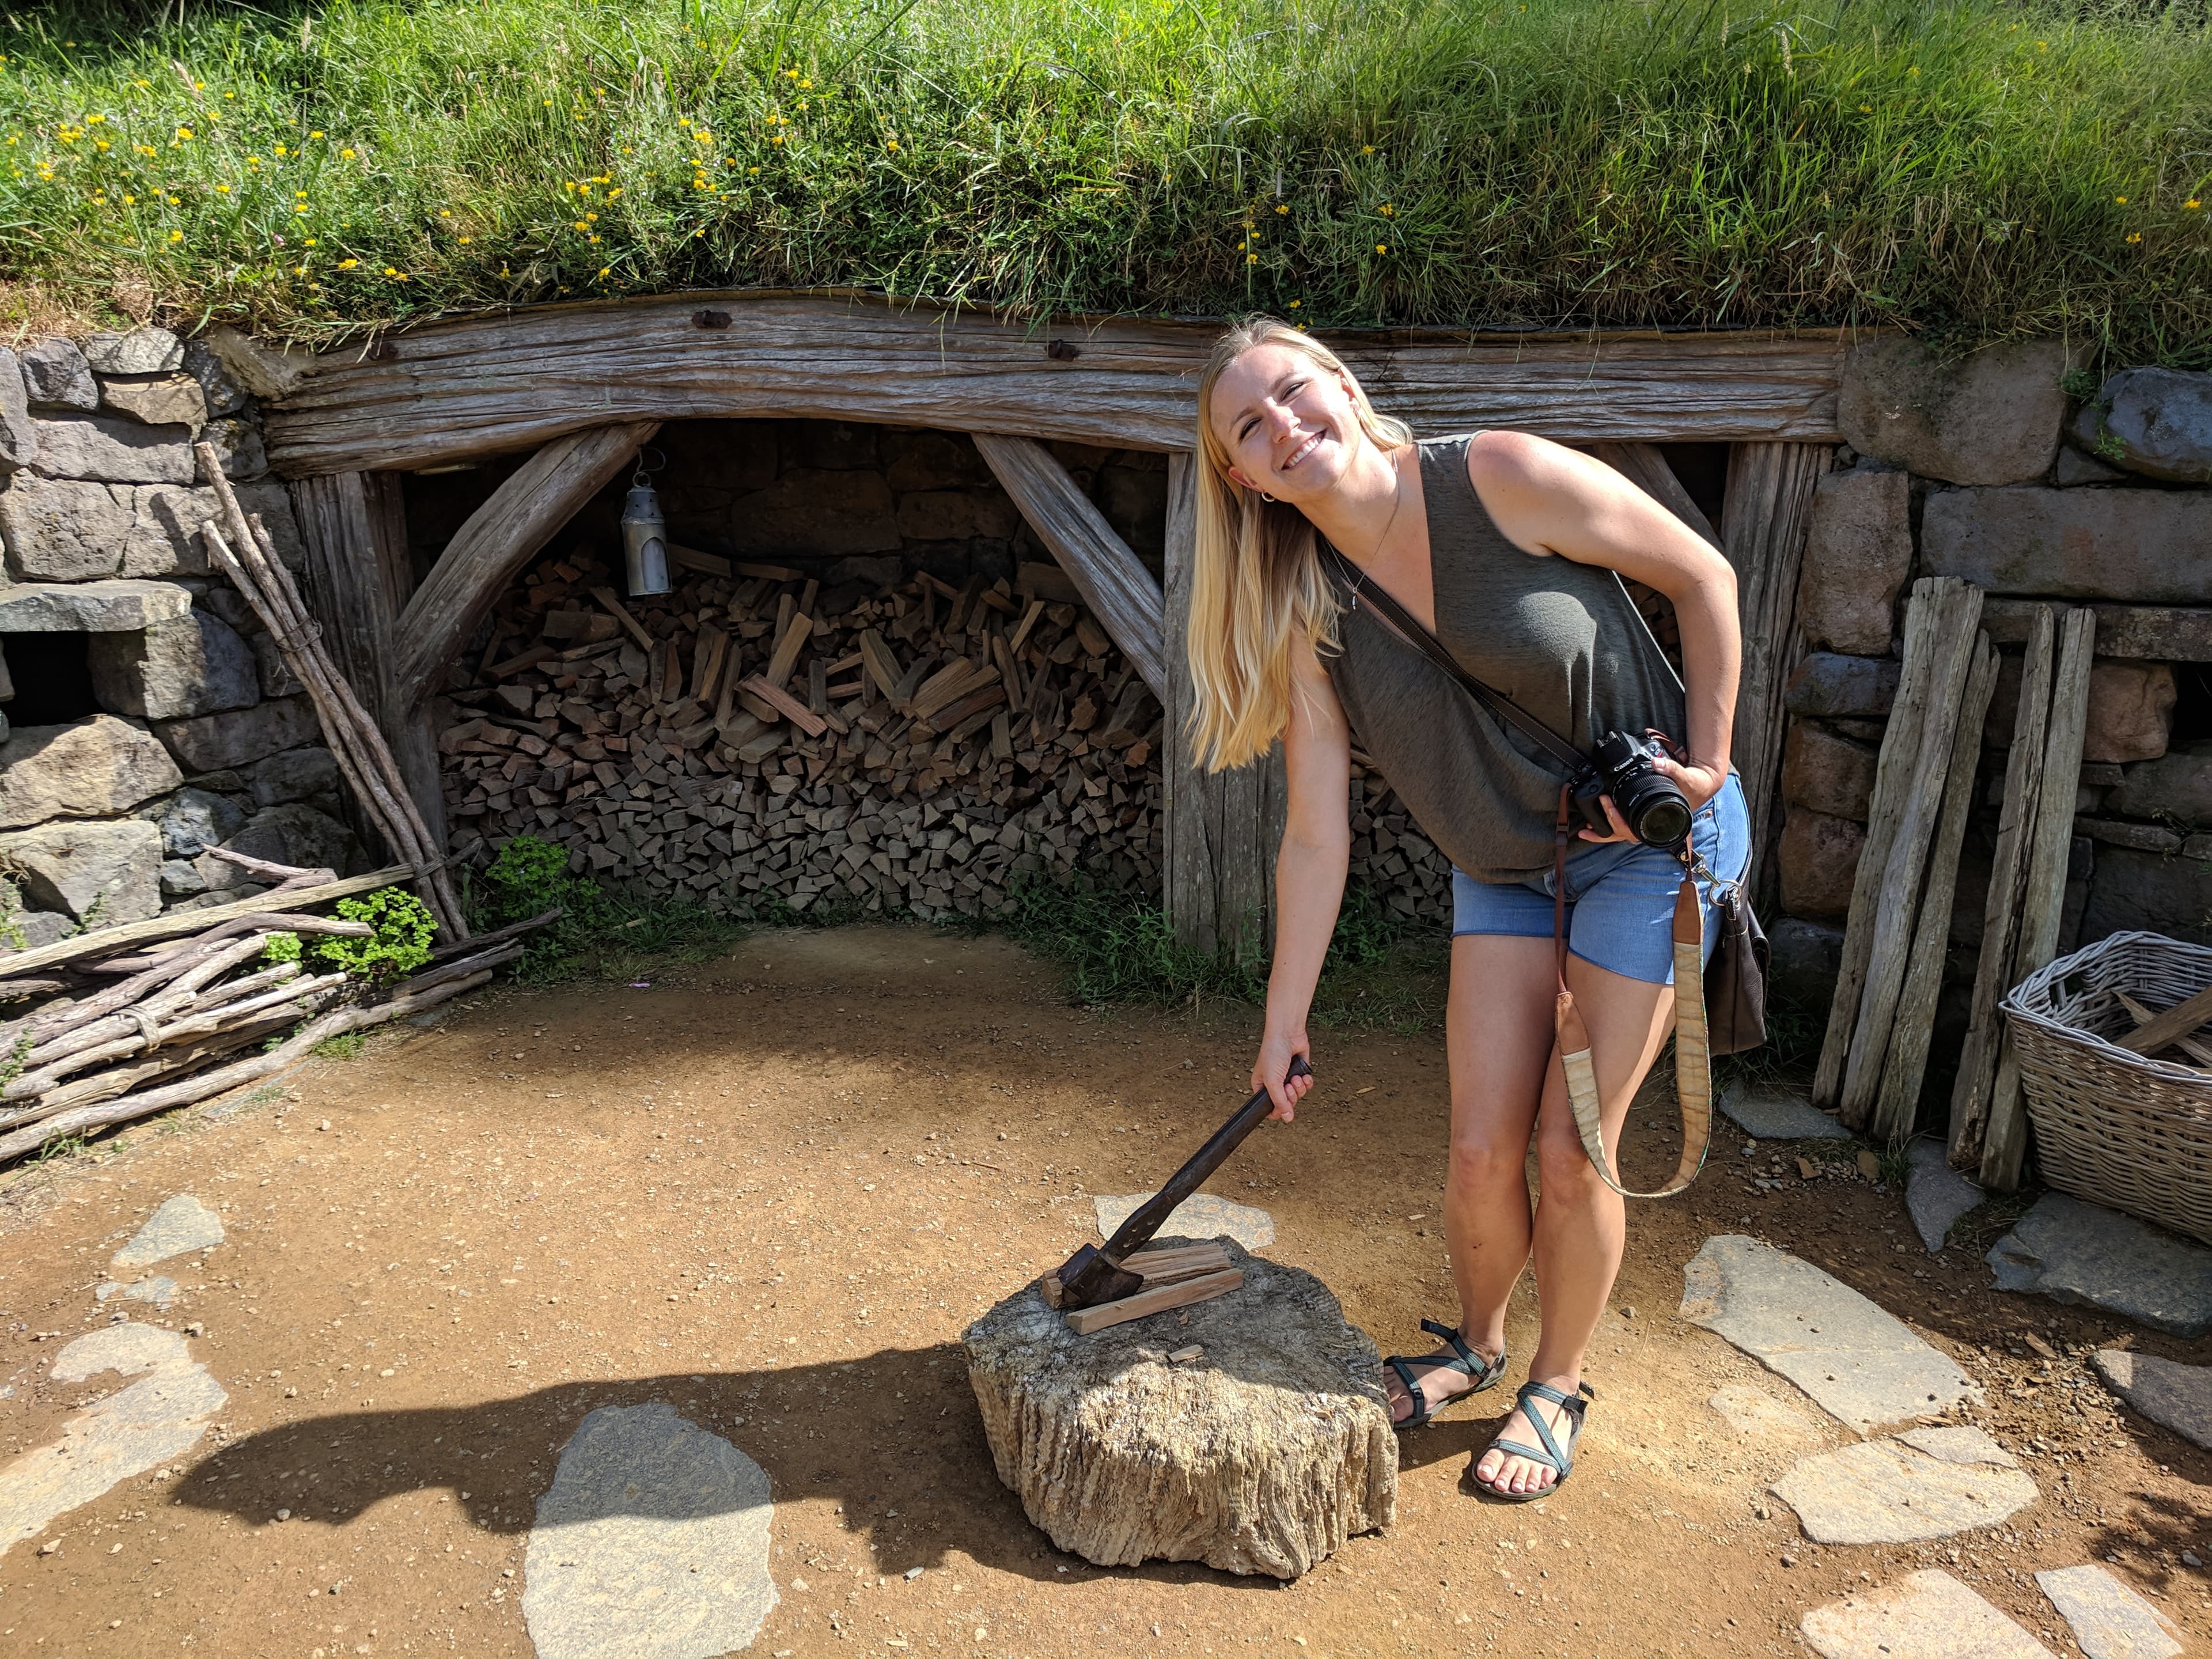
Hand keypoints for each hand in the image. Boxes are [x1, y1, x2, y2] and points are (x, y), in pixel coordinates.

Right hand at [1252, 1028, 1313, 1121]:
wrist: (1287, 1035)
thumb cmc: (1273, 1052)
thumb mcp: (1272, 1081)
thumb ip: (1279, 1101)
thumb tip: (1287, 1118)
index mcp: (1262, 1087)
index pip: (1271, 1109)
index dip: (1279, 1109)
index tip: (1284, 1105)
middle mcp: (1275, 1084)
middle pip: (1287, 1103)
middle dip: (1291, 1096)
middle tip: (1289, 1086)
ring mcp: (1288, 1079)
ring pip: (1298, 1096)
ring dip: (1299, 1088)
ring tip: (1295, 1077)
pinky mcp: (1300, 1074)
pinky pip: (1306, 1087)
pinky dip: (1307, 1082)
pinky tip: (1303, 1075)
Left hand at [1575, 755, 1726, 843]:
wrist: (1701, 786)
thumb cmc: (1693, 786)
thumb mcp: (1685, 777)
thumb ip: (1671, 769)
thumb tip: (1656, 762)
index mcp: (1659, 821)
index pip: (1635, 830)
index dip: (1619, 822)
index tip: (1608, 806)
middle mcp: (1651, 827)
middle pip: (1623, 835)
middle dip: (1604, 829)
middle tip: (1589, 821)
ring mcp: (1645, 824)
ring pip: (1621, 834)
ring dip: (1602, 834)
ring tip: (1584, 831)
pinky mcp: (1641, 819)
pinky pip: (1623, 826)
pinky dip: (1609, 825)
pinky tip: (1594, 824)